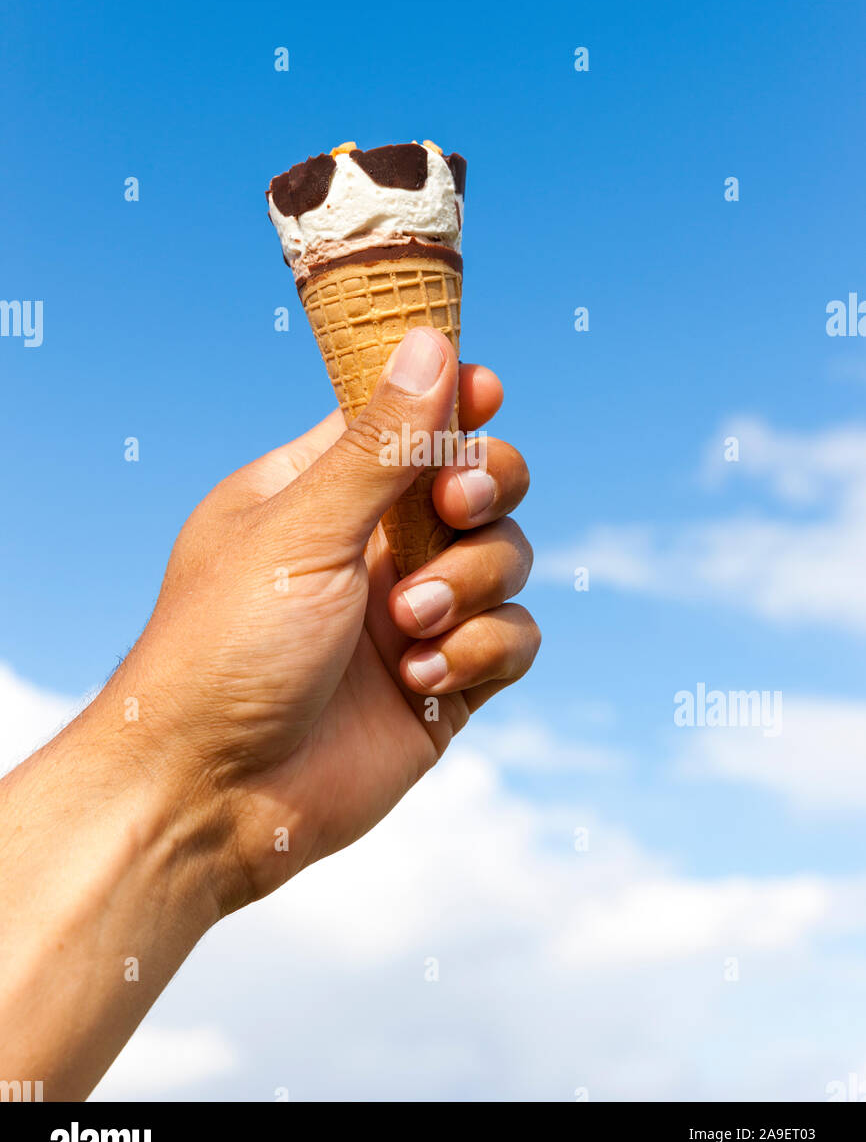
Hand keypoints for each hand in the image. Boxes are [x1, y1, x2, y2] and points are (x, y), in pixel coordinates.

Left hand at [118, 328, 538, 911]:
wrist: (211, 798)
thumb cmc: (225, 649)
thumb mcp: (301, 530)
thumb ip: (381, 444)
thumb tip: (432, 342)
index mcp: (323, 491)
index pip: (408, 418)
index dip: (454, 399)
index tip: (484, 391)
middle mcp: (374, 545)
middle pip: (479, 481)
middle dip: (483, 489)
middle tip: (453, 507)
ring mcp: (414, 613)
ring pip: (509, 558)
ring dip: (472, 584)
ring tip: (408, 624)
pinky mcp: (447, 682)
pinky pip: (515, 639)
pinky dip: (484, 650)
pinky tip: (423, 679)